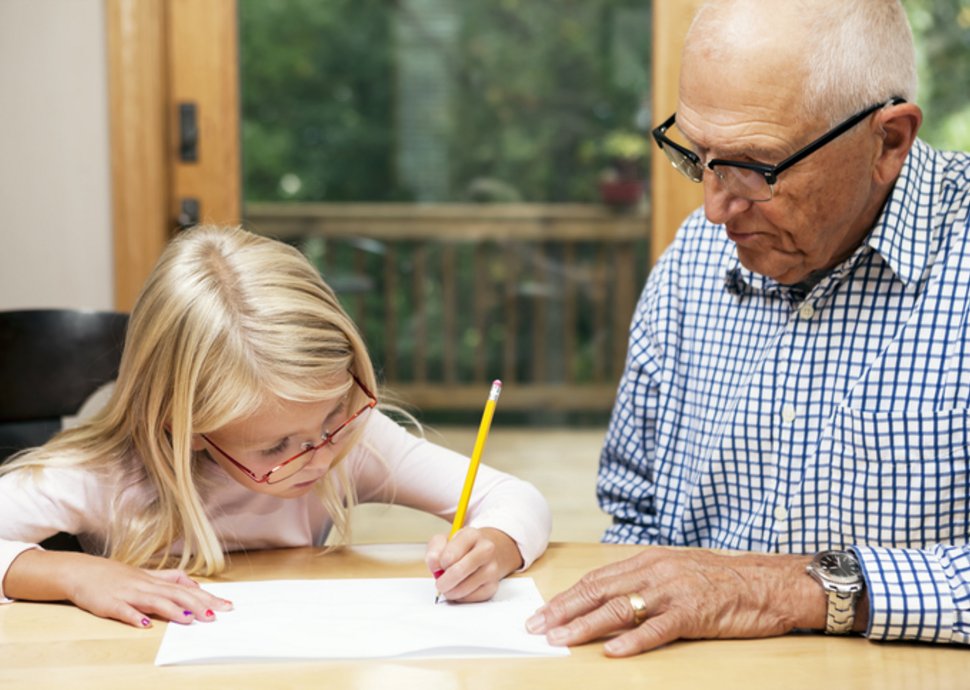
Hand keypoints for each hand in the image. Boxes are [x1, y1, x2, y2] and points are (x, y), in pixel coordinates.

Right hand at [5, 549, 232, 627]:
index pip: (186, 588)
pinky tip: (146, 624)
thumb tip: (194, 585)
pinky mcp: (110, 603)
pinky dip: (135, 617)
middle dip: (197, 605)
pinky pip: (124, 611)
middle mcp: (145, 585)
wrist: (81, 571)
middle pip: (176, 594)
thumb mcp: (145, 574)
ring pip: (154, 601)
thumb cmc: (115, 575)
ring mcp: (128, 593)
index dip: (207, 596)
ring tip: (190, 620)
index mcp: (154, 580)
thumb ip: (169, 579)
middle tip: (216, 615)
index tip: (226, 605)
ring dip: (173, 611)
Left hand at [425, 527, 522, 602]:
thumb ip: (435, 549)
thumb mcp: (445, 540)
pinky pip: (472, 598)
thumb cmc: (461, 548)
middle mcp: (486, 549)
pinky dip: (462, 597)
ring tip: (448, 587)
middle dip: (444, 581)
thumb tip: (434, 563)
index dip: (440, 564)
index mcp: (471, 535)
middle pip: (459, 571)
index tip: (440, 565)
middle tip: (439, 584)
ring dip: (452, 591)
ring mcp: (492, 568)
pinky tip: (460, 589)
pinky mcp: (493, 585)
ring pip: (465, 587)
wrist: (486, 552)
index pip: (450, 555)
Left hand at [525, 547, 823, 656]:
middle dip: (564, 611)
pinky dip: (633, 641)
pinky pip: (657, 629)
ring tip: (561, 640)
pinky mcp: (693, 613)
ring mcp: (673, 591)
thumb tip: (609, 599)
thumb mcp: (676, 570)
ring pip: (619, 609)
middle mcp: (655, 571)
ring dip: (585, 626)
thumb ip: (644, 581)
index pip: (597, 579)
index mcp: (648, 560)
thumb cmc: (721, 579)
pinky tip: (612, 652)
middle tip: (538, 627)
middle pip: (599, 592)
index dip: (567, 596)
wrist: (767, 582)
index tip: (543, 612)